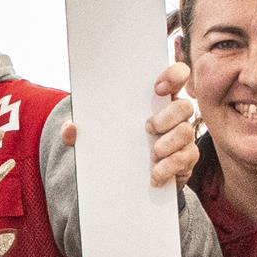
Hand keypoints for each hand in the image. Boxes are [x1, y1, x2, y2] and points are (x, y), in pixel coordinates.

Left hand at [57, 62, 201, 190]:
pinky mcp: (186, 160)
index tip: (157, 88)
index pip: (177, 76)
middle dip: (169, 116)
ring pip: (187, 132)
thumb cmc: (114, 146)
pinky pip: (185, 159)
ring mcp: (183, 137)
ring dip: (170, 143)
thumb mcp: (96, 137)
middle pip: (186, 106)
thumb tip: (70, 129)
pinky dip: (169, 167)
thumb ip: (80, 133)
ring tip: (153, 154)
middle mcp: (175, 116)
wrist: (127, 181)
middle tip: (148, 128)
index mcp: (157, 100)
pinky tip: (155, 176)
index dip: (174, 76)